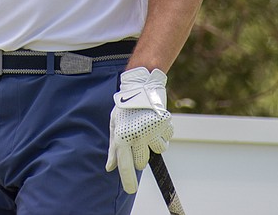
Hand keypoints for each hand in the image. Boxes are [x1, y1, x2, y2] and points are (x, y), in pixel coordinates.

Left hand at [105, 66, 172, 193]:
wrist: (140, 87)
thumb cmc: (125, 108)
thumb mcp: (114, 125)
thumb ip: (113, 148)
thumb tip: (110, 167)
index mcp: (121, 137)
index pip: (125, 165)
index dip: (128, 180)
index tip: (131, 190)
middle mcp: (137, 136)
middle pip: (143, 162)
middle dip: (141, 155)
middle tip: (139, 140)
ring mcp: (152, 131)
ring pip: (158, 150)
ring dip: (155, 143)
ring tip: (148, 128)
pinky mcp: (164, 124)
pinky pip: (167, 138)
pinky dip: (164, 133)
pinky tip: (156, 122)